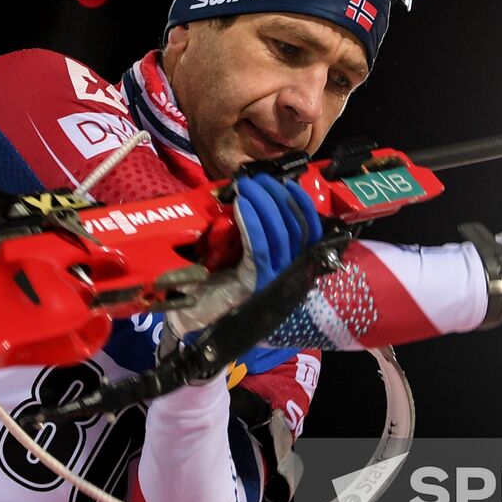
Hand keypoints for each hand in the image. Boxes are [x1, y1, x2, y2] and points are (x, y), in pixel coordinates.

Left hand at [167, 174, 322, 336]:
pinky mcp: (254, 285)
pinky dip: (252, 224)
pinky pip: (259, 249)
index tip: (288, 183)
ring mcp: (272, 281)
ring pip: (280, 235)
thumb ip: (251, 235)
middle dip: (278, 198)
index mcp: (289, 267)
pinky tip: (241, 205)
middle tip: (259, 180)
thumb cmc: (212, 288)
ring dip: (264, 204)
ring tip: (247, 187)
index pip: (308, 233)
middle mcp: (286, 274)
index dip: (302, 206)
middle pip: (294, 229)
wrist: (192, 321)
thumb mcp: (237, 257)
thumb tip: (251, 198)